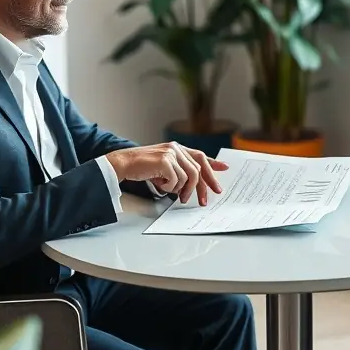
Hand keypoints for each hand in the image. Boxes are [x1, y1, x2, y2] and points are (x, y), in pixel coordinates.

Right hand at [105, 143, 227, 204]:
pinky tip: (159, 184)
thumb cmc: (142, 167)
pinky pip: (176, 180)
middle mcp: (176, 148)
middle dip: (203, 187)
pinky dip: (169, 187)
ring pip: (189, 177)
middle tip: (204, 200)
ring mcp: (171, 153)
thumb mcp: (163, 166)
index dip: (213, 163)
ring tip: (176, 196)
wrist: (123, 163)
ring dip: (183, 190)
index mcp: (176, 148)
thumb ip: (178, 169)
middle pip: (198, 169)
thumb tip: (193, 183)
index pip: (200, 155)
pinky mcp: (165, 161)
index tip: (225, 168)